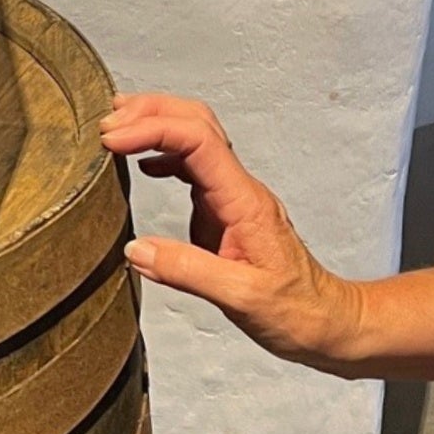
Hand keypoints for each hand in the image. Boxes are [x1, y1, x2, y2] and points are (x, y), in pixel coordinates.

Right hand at [101, 93, 367, 372]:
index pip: (198, 140)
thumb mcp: (242, 298)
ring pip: (196, 137)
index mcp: (244, 201)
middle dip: (151, 112)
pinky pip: (195, 165)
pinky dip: (165, 154)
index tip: (111, 140)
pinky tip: (143, 166)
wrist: (328, 321)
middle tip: (105, 123)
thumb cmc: (296, 311)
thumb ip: (188, 271)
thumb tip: (135, 249)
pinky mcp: (227, 210)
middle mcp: (240, 189)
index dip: (152, 130)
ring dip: (157, 125)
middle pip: (198, 122)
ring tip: (114, 130)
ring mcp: (234, 196)